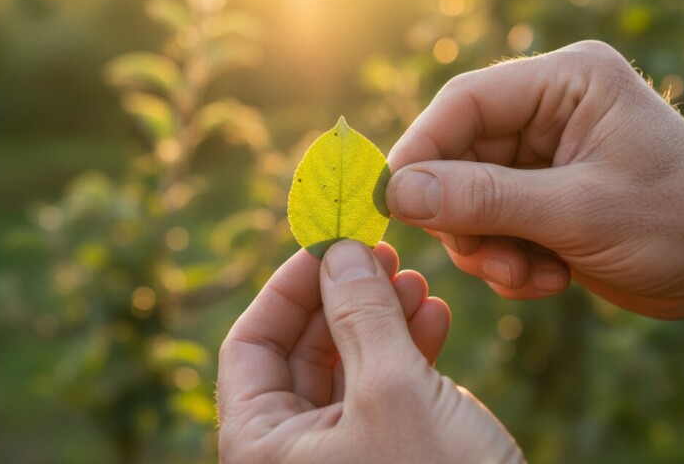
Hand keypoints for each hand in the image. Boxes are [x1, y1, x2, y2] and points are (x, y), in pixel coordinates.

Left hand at [217, 240, 523, 463]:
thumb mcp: (395, 393)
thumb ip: (362, 315)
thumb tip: (338, 249)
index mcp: (262, 448)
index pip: (249, 346)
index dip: (286, 287)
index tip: (328, 241)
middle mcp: (292, 452)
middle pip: (301, 350)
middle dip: (343, 296)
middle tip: (381, 252)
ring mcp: (342, 452)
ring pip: (347, 364)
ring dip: (380, 316)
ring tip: (416, 281)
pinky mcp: (387, 453)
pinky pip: (383, 388)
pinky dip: (406, 348)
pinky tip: (434, 316)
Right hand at [386, 40, 683, 325]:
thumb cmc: (679, 223)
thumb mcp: (579, 212)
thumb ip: (485, 199)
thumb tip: (397, 192)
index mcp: (567, 82)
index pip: (465, 103)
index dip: (421, 150)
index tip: (390, 201)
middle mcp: (550, 110)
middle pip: (459, 154)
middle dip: (465, 216)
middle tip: (487, 258)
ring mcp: (544, 156)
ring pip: (469, 198)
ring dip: (488, 247)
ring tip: (530, 275)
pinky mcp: (543, 197)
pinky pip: (492, 225)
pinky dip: (508, 261)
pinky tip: (549, 279)